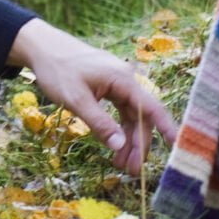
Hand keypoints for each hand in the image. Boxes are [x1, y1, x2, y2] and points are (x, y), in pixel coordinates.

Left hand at [8, 19, 177, 175]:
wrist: (42, 47)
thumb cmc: (58, 70)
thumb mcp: (77, 100)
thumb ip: (100, 123)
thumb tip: (120, 146)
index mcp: (123, 80)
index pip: (151, 108)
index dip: (166, 128)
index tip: (175, 146)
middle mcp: (126, 80)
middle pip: (140, 117)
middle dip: (138, 145)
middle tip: (131, 171)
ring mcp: (117, 83)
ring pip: (130, 116)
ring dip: (127, 140)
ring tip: (120, 165)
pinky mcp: (108, 87)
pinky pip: (119, 111)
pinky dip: (117, 129)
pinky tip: (113, 146)